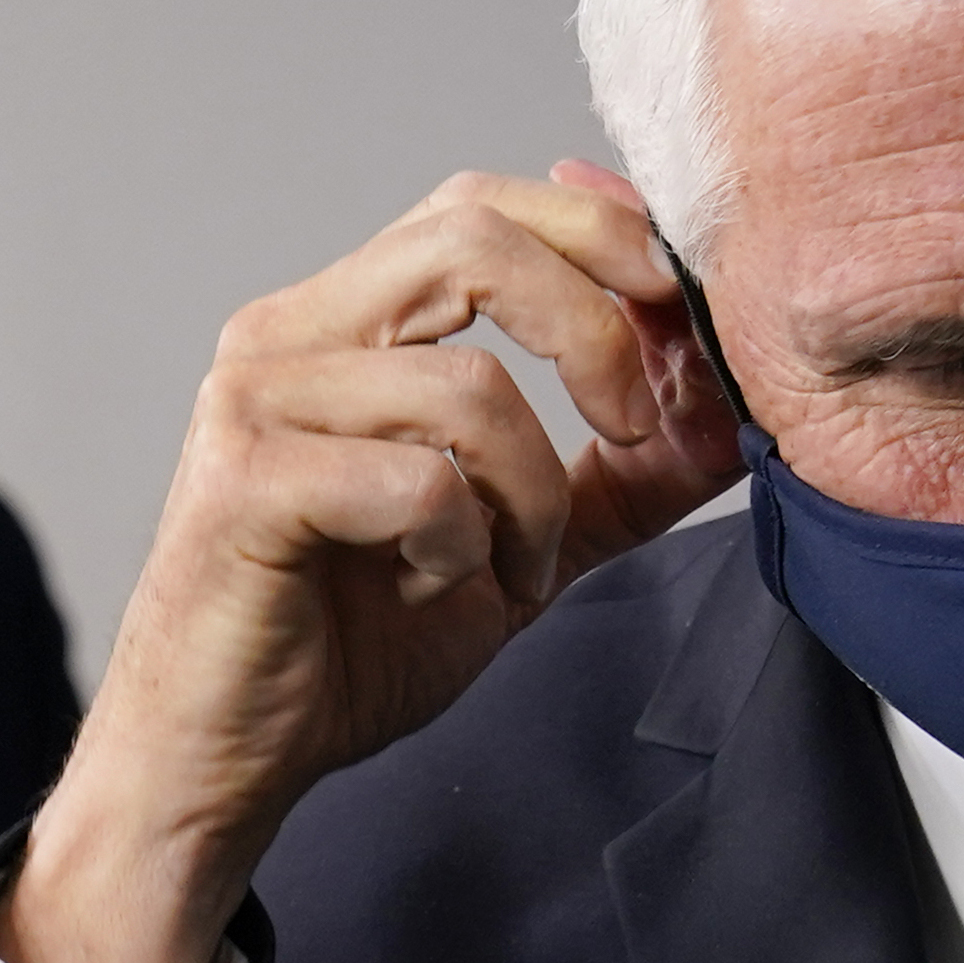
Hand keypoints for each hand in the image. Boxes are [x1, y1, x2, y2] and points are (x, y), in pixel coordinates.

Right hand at [4, 164, 736, 962]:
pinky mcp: (244, 484)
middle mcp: (288, 334)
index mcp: (346, 323)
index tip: (675, 313)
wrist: (233, 758)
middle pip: (473, 237)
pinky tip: (436, 592)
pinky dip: (463, 548)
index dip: (596, 234)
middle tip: (636, 426)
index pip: (480, 205)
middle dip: (595, 329)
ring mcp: (256, 400)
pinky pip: (417, 481)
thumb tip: (730, 396)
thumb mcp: (529, 541)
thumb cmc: (354, 645)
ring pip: (466, 383)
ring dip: (532, 493)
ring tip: (510, 569)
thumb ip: (622, 468)